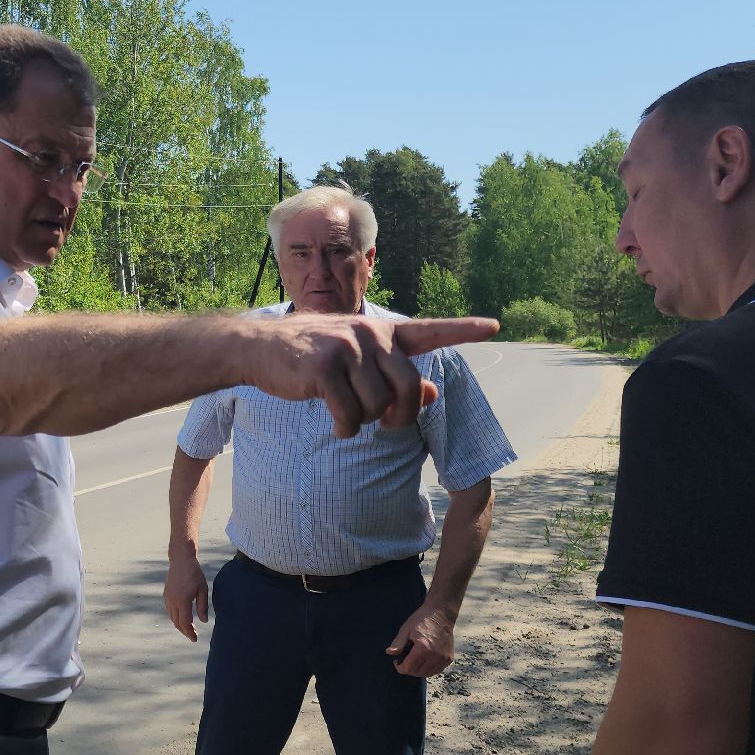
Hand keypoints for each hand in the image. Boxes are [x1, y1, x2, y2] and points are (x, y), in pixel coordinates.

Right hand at [164, 553, 210, 641]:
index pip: (185, 623)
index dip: (190, 633)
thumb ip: (202, 607)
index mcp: (182, 601)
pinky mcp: (166, 594)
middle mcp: (172, 601)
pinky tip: (182, 616)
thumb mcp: (203, 590)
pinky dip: (175, 617)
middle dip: (185, 631)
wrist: (181, 560)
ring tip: (188, 628)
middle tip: (193, 636)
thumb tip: (203, 621)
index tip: (195, 639)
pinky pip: (169, 610)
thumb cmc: (194, 574)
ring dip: (179, 625)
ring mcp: (167, 598)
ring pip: (172, 617)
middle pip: (177, 623)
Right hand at [252, 316, 498, 437]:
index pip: (430, 330)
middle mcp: (370, 334)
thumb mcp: (356, 362)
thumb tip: (432, 392)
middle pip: (409, 388)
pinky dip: (344, 429)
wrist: (260, 349)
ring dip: (364, 422)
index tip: (495, 326)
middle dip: (400, 417)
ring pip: (378, 407)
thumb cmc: (312, 357)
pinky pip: (350, 415)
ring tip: (345, 412)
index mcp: (382, 331)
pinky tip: (333, 422)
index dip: (464, 330)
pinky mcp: (325, 367)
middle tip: (385, 425)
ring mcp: (348, 348)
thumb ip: (394, 376)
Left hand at [386, 602, 456, 677]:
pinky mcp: (449, 658)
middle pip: (418, 672)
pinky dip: (429, 669)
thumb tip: (389, 653)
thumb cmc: (422, 619)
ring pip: (428, 673)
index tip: (397, 662)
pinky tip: (424, 661)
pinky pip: (437, 670)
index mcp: (423, 648)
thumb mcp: (406, 629)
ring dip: (418, 671)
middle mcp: (435, 655)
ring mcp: (443, 658)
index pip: (409, 668)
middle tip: (404, 661)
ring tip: (414, 661)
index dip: (400, 668)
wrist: (441, 613)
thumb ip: (398, 643)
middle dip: (408, 669)